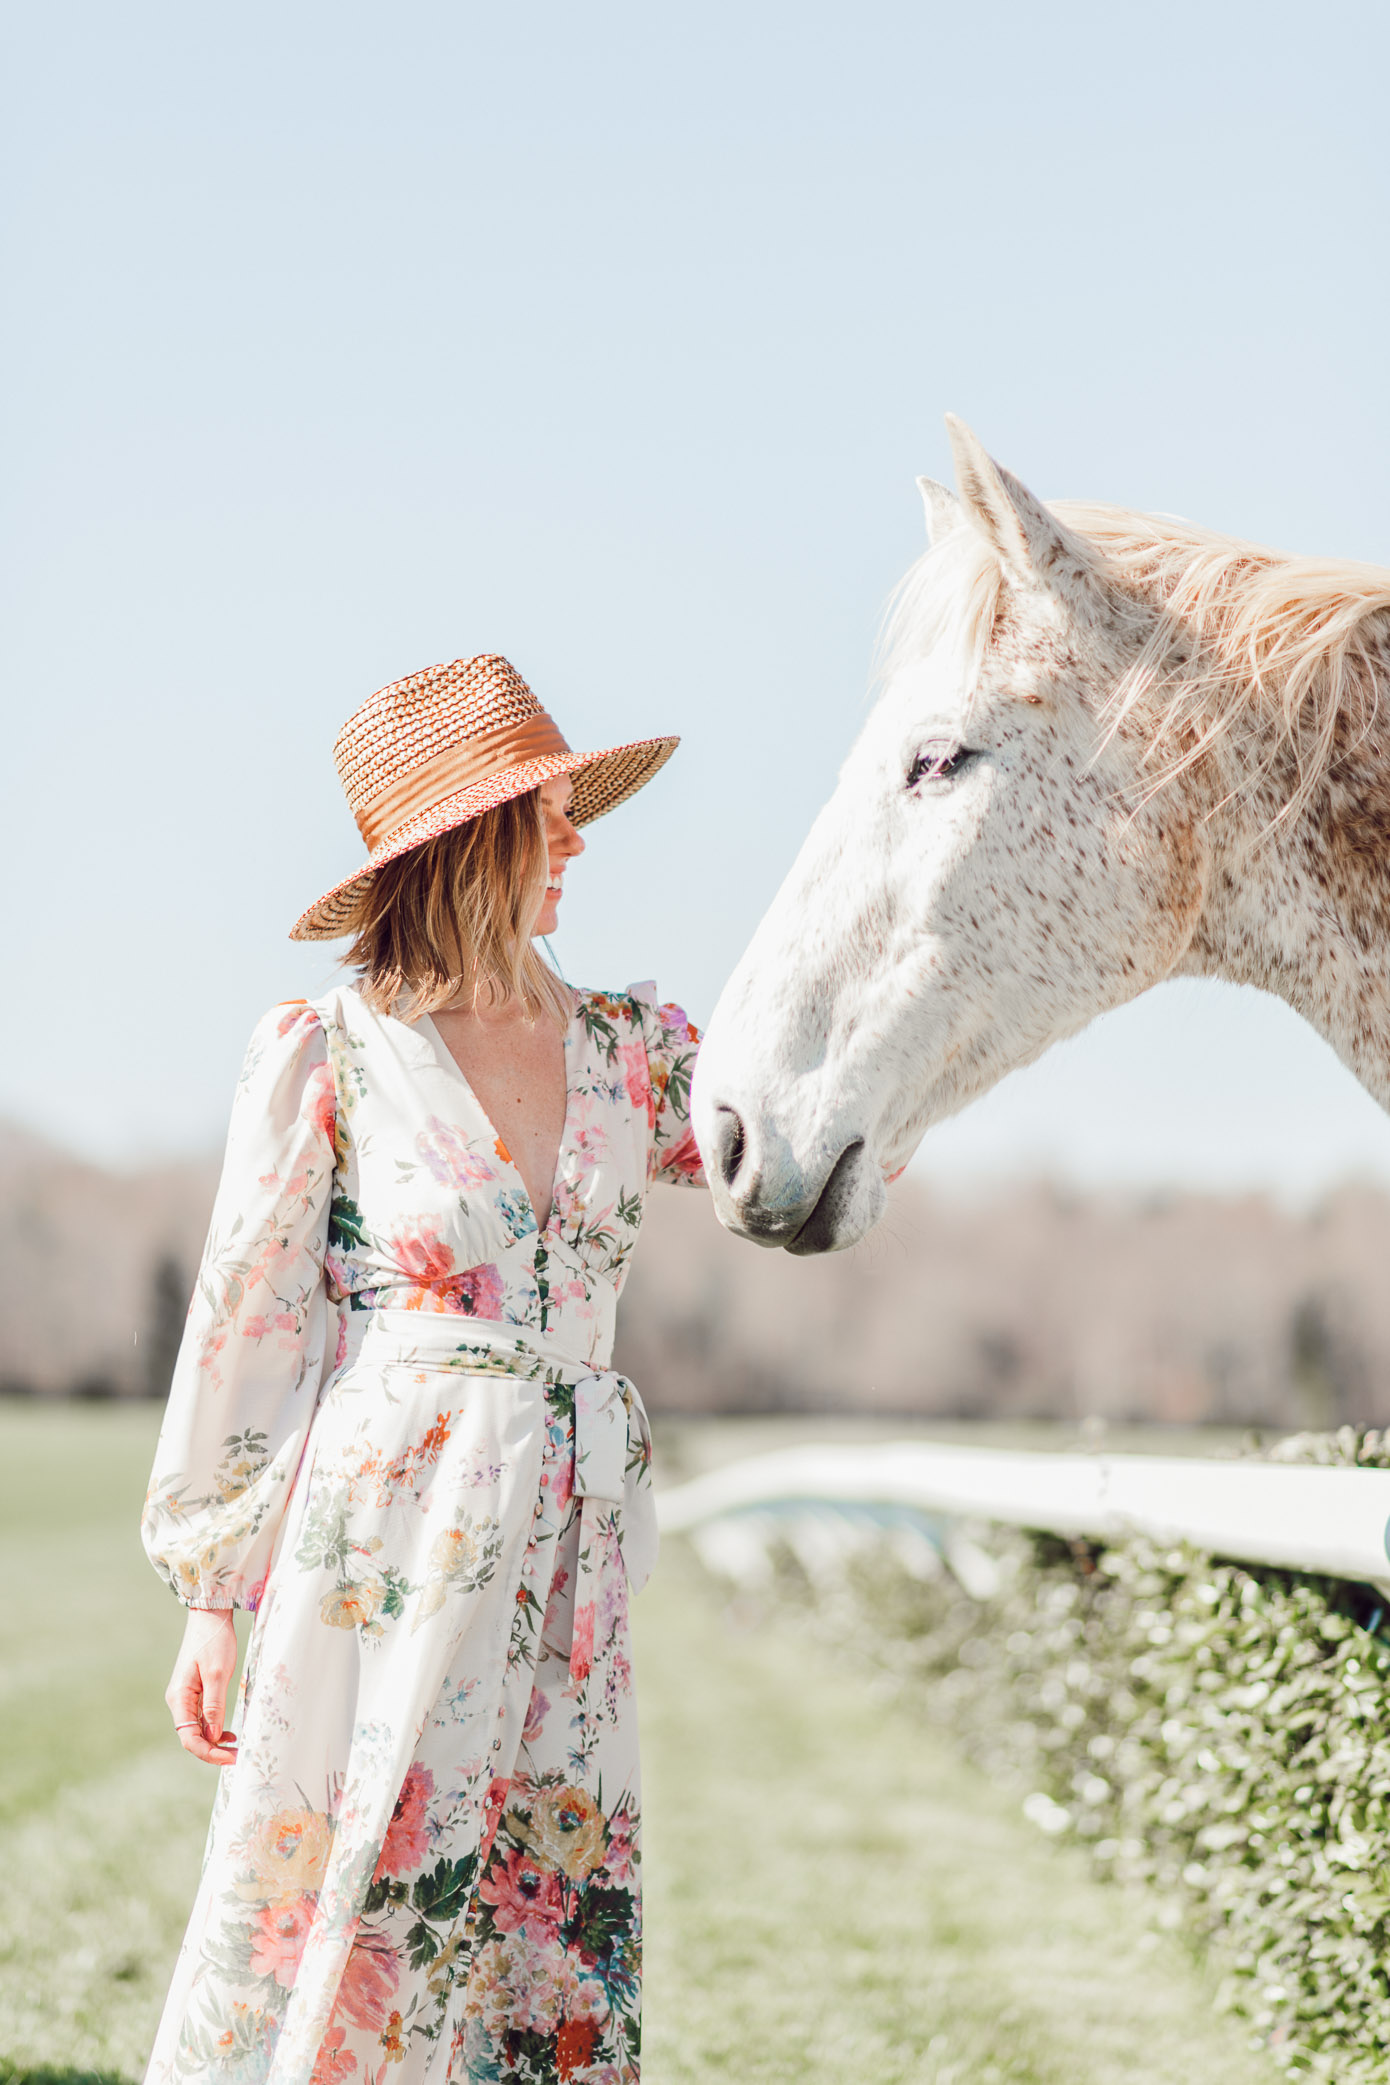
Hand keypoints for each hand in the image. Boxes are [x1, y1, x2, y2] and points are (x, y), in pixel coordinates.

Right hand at [166, 1606, 239, 1765]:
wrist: (210, 1616)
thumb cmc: (215, 1641)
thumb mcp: (218, 1673)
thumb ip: (214, 1705)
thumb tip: (213, 1736)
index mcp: (179, 1698)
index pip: (189, 1737)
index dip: (208, 1753)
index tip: (231, 1758)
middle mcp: (178, 1700)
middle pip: (191, 1736)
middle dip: (213, 1751)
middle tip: (238, 1756)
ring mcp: (186, 1696)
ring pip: (197, 1729)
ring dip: (214, 1741)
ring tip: (236, 1748)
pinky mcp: (194, 1691)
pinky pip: (201, 1717)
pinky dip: (214, 1728)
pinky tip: (228, 1733)